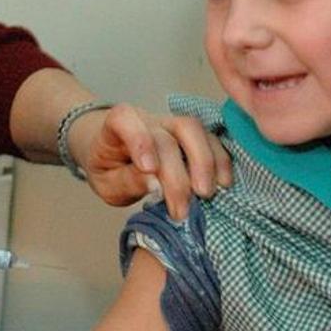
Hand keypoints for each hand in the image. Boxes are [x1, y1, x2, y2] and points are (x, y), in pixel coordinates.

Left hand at [68, 104, 231, 219]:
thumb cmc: (110, 167)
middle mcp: (146, 120)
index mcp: (116, 126)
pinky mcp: (191, 134)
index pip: (124, 120)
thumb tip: (154, 183)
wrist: (114, 151)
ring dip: (204, 163)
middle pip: (166, 138)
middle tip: (181, 209)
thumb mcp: (107, 183)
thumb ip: (127, 181)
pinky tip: (223, 182)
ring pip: (193, 130)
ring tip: (206, 194)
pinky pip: (211, 138)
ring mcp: (170, 123)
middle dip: (177, 176)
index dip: (139, 140)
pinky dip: (220, 159)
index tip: (148, 169)